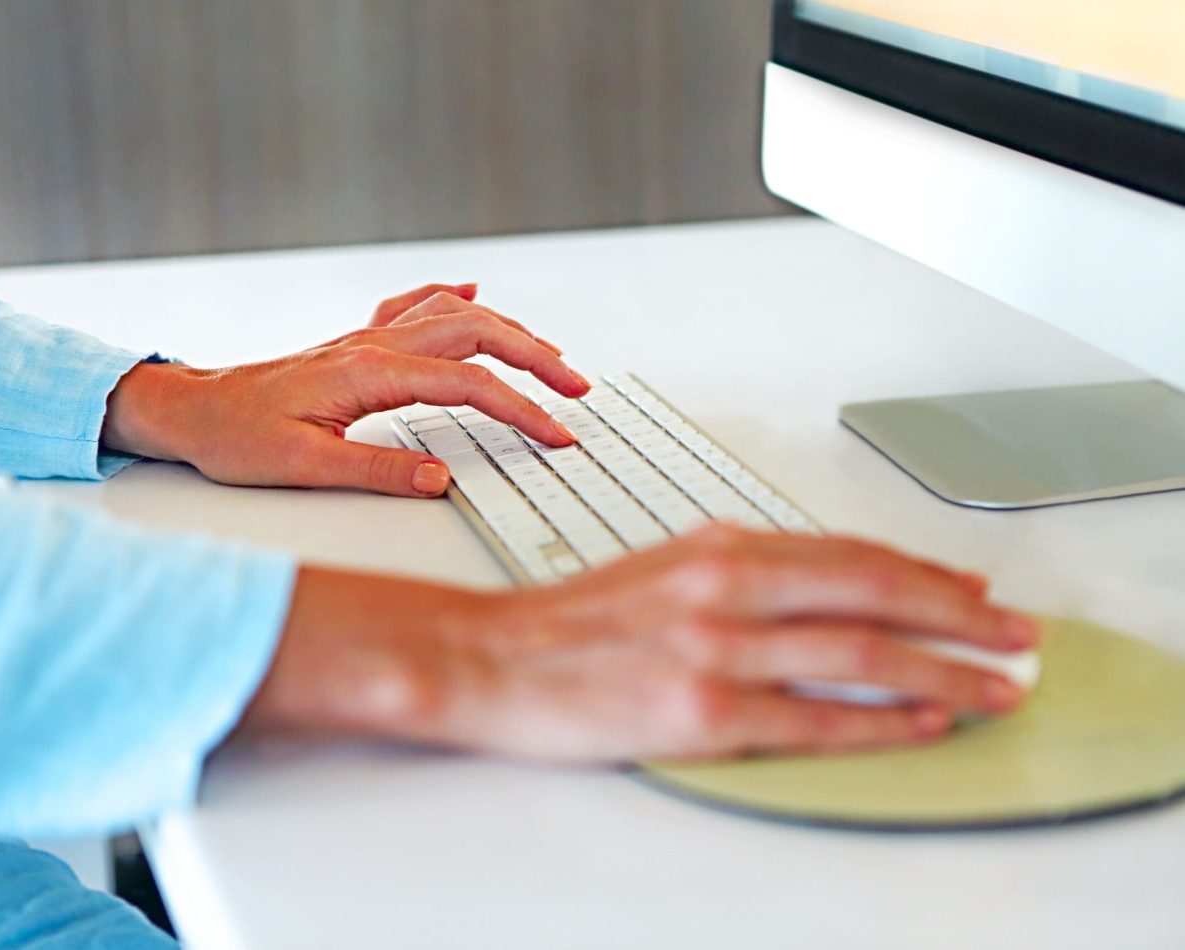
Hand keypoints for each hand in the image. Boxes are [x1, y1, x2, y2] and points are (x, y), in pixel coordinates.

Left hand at [102, 283, 588, 495]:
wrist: (192, 411)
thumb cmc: (237, 438)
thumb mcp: (303, 467)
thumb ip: (376, 472)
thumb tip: (441, 481)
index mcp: (368, 374)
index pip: (468, 386)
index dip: (521, 409)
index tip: (557, 434)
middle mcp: (374, 346)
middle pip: (477, 333)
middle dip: (535, 358)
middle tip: (575, 389)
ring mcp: (367, 339)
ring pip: (455, 315)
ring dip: (508, 329)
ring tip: (549, 356)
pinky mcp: (357, 344)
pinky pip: (415, 306)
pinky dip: (452, 298)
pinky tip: (473, 292)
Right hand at [242, 524, 1038, 760]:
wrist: (488, 656)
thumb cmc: (572, 619)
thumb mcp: (664, 568)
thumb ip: (744, 573)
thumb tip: (824, 586)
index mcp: (717, 546)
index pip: (848, 553)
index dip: (924, 572)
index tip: (972, 591)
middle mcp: (724, 585)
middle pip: (873, 593)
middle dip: (959, 616)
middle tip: (1016, 635)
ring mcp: (714, 648)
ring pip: (860, 653)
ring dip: (943, 671)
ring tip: (994, 686)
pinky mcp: (699, 711)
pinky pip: (813, 716)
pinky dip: (880, 721)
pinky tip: (921, 723)